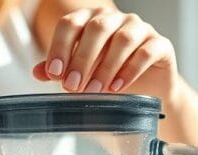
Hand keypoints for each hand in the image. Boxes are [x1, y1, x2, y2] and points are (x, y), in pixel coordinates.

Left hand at [32, 8, 177, 99]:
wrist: (146, 91)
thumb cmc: (108, 77)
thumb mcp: (81, 74)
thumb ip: (60, 70)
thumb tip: (37, 72)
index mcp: (91, 20)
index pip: (71, 23)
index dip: (60, 47)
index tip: (54, 73)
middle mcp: (116, 19)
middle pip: (97, 28)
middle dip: (81, 58)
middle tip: (71, 86)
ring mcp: (140, 29)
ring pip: (123, 39)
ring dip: (105, 67)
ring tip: (94, 90)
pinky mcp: (160, 45)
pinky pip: (146, 52)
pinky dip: (130, 70)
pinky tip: (117, 88)